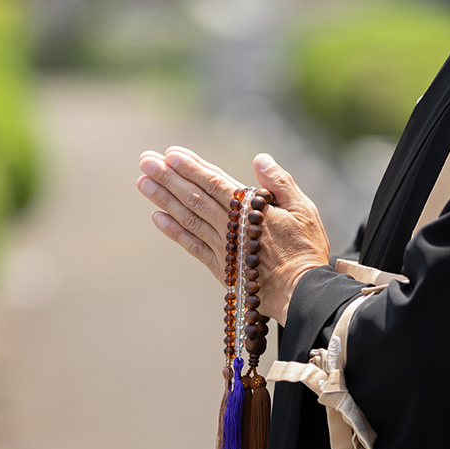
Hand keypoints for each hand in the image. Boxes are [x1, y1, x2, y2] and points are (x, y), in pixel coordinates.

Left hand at [136, 147, 329, 324]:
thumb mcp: (304, 209)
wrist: (302, 292)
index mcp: (251, 209)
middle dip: (169, 177)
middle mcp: (231, 226)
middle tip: (146, 161)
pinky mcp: (220, 267)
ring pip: (188, 218)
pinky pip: (192, 246)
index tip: (170, 153)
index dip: (192, 167)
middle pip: (195, 197)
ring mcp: (223, 247)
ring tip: (142, 182)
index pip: (215, 182)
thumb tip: (259, 159)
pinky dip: (174, 231)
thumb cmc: (306, 249)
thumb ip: (280, 183)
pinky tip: (157, 217)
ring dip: (164, 198)